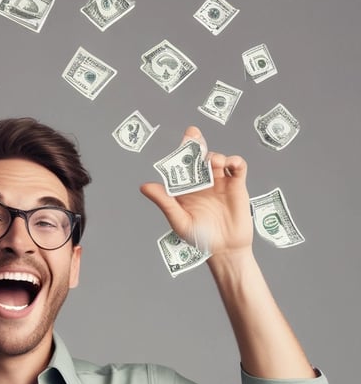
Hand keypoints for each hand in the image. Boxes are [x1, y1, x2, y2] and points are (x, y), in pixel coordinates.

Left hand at [140, 126, 252, 257]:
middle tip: (192, 133)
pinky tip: (231, 164)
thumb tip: (144, 186)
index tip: (180, 141)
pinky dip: (236, 162)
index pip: (181, 164)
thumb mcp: (179, 220)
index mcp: (185, 187)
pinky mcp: (237, 186)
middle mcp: (201, 181)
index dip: (180, 151)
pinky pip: (238, 168)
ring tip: (213, 163)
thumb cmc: (199, 237)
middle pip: (198, 157)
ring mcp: (219, 182)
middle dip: (195, 143)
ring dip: (214, 156)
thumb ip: (164, 202)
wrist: (224, 250)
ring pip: (217, 160)